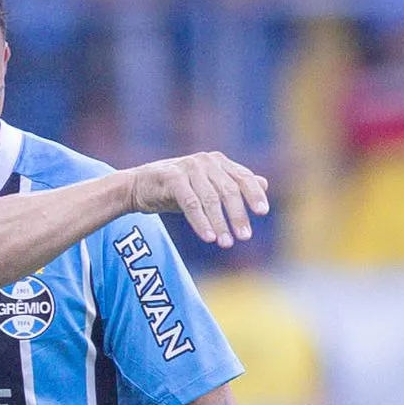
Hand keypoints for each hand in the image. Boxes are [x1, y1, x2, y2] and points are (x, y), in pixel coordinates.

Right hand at [124, 151, 269, 246]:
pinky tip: (209, 237)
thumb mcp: (208, 186)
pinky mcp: (171, 178)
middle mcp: (205, 161)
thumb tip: (264, 183)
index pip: (242, 177)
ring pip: (210, 199)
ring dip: (220, 223)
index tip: (263, 212)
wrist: (139, 186)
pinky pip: (190, 203)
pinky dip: (201, 222)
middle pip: (228, 190)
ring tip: (226, 243)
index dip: (253, 194)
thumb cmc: (177, 188)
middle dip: (238, 215)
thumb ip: (233, 184)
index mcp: (218, 161)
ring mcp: (188, 167)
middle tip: (244, 237)